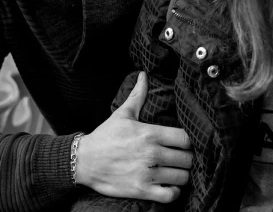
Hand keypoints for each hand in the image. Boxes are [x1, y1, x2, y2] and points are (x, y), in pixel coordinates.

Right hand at [74, 72, 192, 202]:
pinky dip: (173, 192)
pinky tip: (168, 185)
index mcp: (149, 133)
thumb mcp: (122, 114)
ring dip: (181, 175)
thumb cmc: (104, 136)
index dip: (189, 141)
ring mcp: (147, 173)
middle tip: (181, 158)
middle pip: (187, 159)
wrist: (83, 161)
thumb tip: (143, 75)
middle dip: (187, 158)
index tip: (184, 143)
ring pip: (182, 177)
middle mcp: (151, 153)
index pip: (185, 138)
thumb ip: (138, 96)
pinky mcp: (142, 190)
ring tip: (175, 171)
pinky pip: (170, 195)